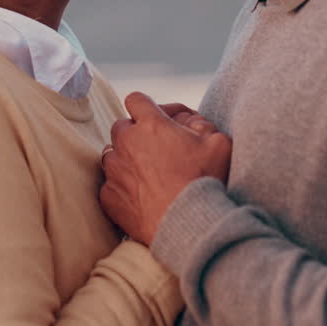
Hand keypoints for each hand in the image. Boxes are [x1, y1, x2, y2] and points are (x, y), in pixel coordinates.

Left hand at [99, 92, 231, 244]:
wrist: (191, 226)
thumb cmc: (207, 181)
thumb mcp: (218, 142)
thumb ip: (201, 123)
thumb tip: (189, 121)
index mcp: (151, 124)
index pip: (136, 99)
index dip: (147, 107)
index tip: (158, 120)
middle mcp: (126, 142)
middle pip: (121, 126)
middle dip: (136, 133)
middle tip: (157, 150)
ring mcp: (114, 170)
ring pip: (111, 154)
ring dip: (126, 159)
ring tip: (149, 174)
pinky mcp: (108, 196)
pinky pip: (109, 184)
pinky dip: (122, 187)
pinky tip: (142, 196)